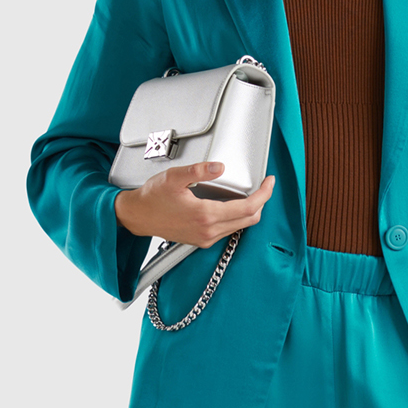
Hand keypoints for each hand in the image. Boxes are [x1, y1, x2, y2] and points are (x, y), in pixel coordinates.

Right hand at [114, 163, 275, 248]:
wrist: (138, 216)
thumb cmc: (153, 198)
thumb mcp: (174, 177)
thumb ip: (199, 170)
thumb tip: (219, 167)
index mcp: (205, 215)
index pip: (248, 208)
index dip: (264, 194)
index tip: (269, 182)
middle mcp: (208, 231)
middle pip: (250, 219)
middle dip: (262, 202)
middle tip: (264, 186)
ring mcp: (206, 238)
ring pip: (240, 226)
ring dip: (250, 210)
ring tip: (252, 193)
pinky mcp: (202, 240)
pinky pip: (229, 230)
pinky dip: (237, 217)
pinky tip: (234, 205)